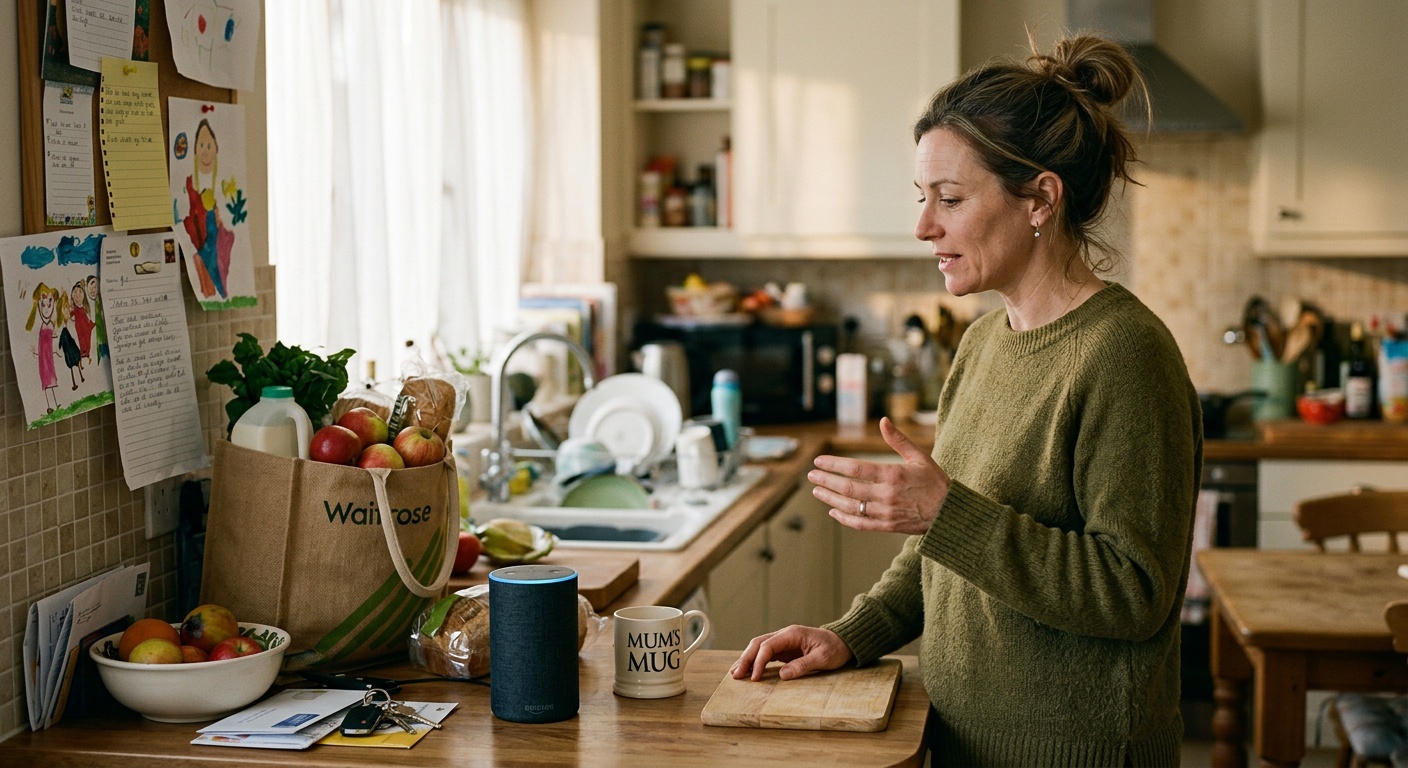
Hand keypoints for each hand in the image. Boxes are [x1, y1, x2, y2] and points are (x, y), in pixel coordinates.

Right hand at [730, 625, 852, 681]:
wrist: (843, 641)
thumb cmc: (835, 649)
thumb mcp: (823, 659)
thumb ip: (803, 665)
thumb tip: (783, 675)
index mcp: (792, 634)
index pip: (768, 645)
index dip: (759, 661)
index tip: (754, 677)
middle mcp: (784, 635)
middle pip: (758, 644)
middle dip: (746, 659)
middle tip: (736, 675)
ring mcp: (783, 641)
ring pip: (759, 647)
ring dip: (747, 659)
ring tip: (736, 673)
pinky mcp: (785, 649)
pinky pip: (766, 653)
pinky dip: (755, 661)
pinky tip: (748, 671)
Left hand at [809, 417, 950, 535]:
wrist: (949, 513)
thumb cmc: (935, 482)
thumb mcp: (919, 456)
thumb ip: (898, 439)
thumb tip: (883, 420)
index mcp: (892, 475)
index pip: (855, 469)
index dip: (833, 465)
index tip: (819, 461)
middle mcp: (886, 495)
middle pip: (847, 488)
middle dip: (826, 481)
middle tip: (811, 475)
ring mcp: (885, 512)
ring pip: (850, 507)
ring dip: (830, 498)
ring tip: (816, 490)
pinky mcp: (886, 526)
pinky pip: (859, 524)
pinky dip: (843, 518)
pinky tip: (833, 511)